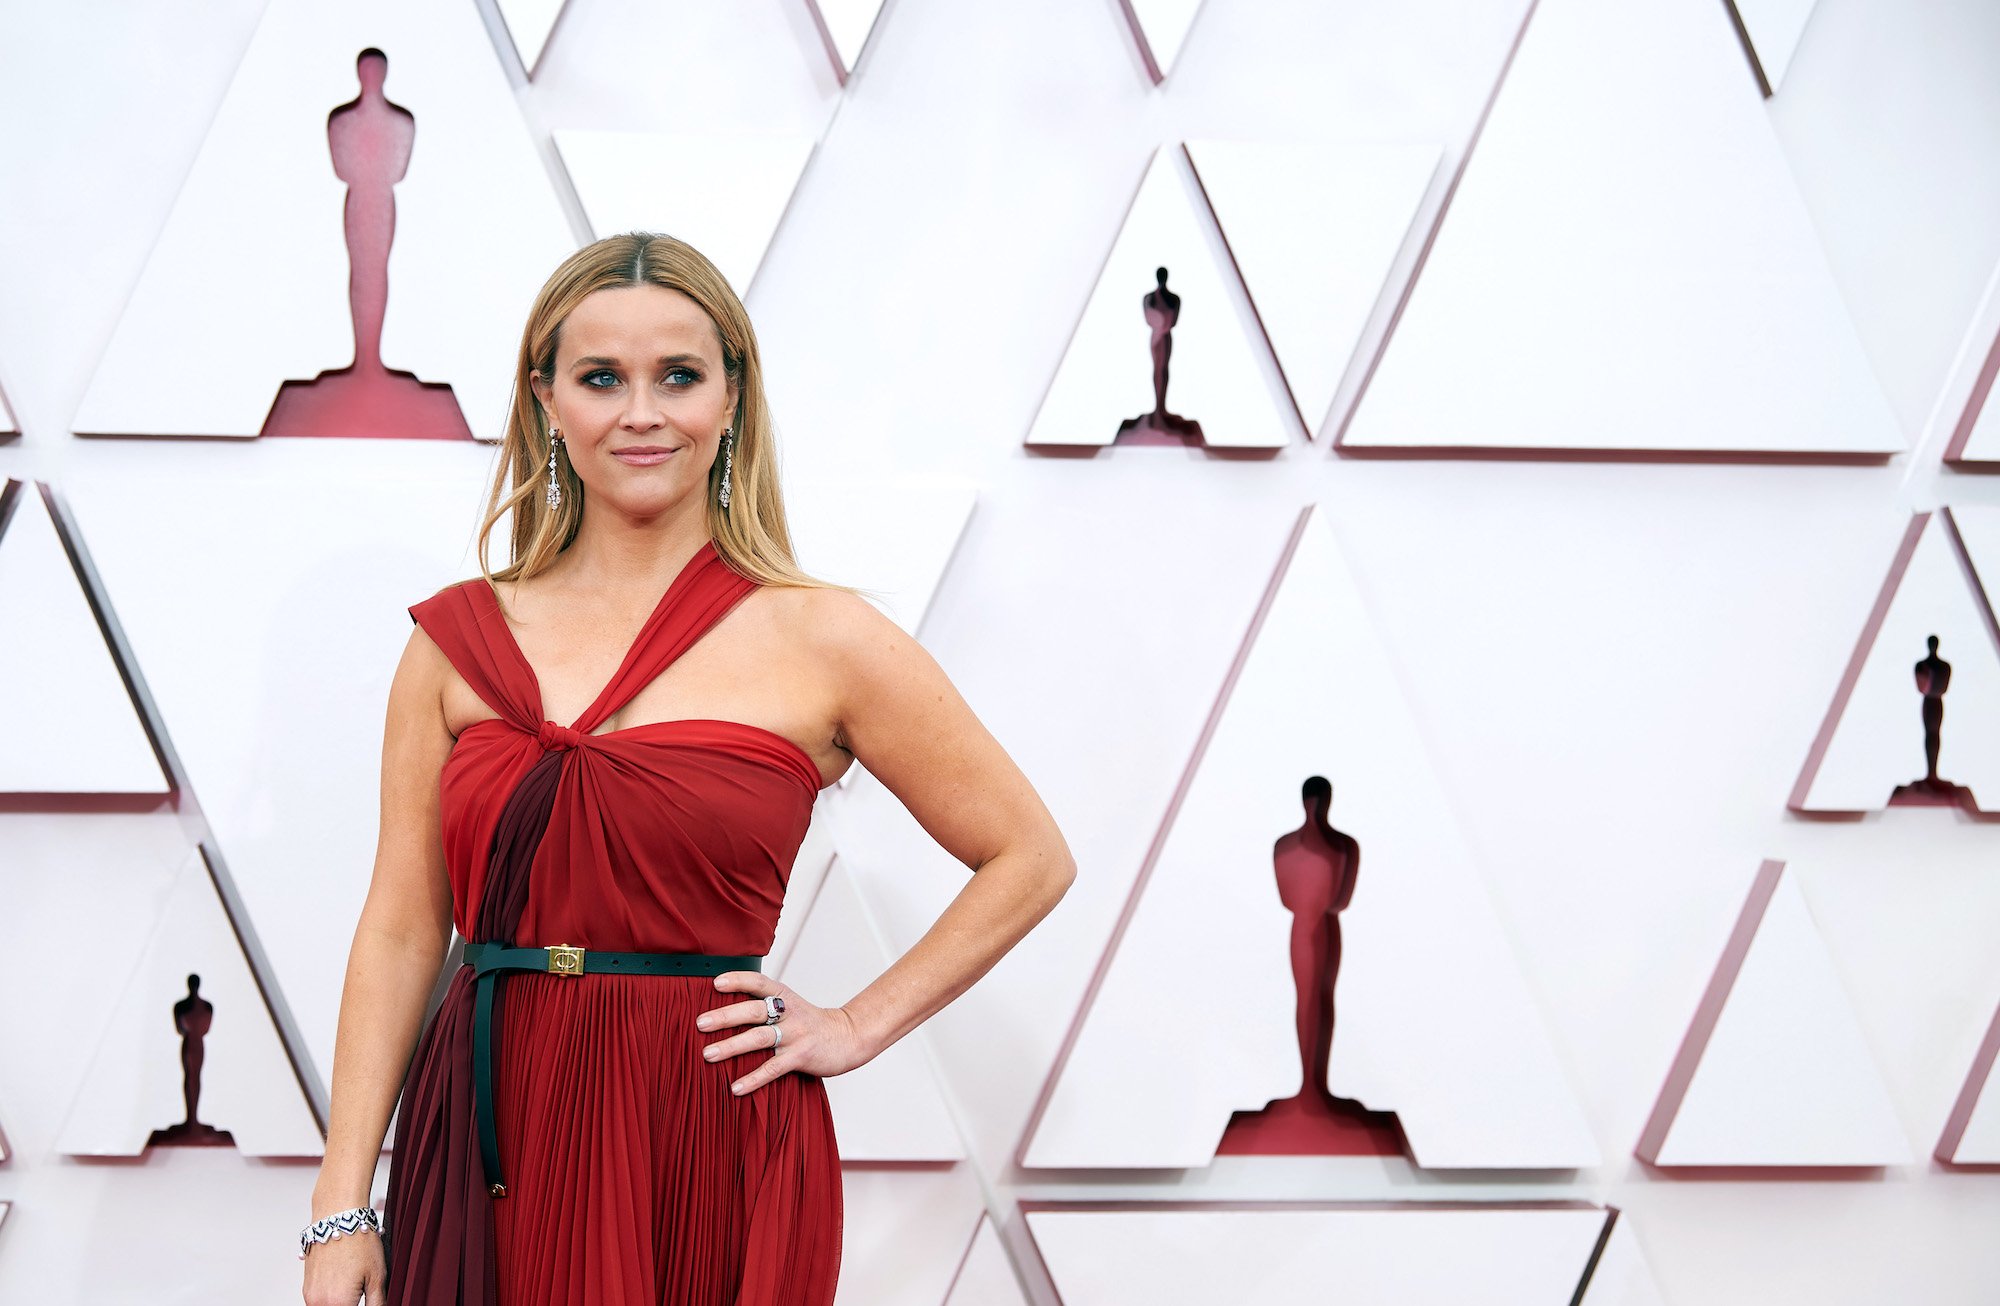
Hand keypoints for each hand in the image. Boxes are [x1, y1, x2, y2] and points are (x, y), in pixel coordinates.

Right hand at [300, 1225, 384, 1304]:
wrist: (338, 1218)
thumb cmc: (359, 1242)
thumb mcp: (378, 1276)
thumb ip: (377, 1303)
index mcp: (339, 1304)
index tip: (369, 1300)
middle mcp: (319, 1303)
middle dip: (352, 1305)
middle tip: (363, 1291)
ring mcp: (310, 1295)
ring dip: (341, 1303)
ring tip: (355, 1285)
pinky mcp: (307, 1287)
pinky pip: (319, 1301)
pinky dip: (332, 1298)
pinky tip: (344, 1282)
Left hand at [697, 972, 875, 1095]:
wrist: (847, 1037)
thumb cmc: (810, 1023)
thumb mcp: (789, 1005)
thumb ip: (764, 1004)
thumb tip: (723, 1009)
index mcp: (784, 996)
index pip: (759, 983)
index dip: (738, 980)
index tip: (715, 983)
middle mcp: (789, 1013)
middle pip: (754, 1011)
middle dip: (725, 1016)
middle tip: (700, 1023)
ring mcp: (795, 1035)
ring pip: (760, 1038)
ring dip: (732, 1046)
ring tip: (708, 1054)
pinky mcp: (801, 1056)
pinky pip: (773, 1068)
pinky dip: (753, 1078)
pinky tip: (735, 1087)